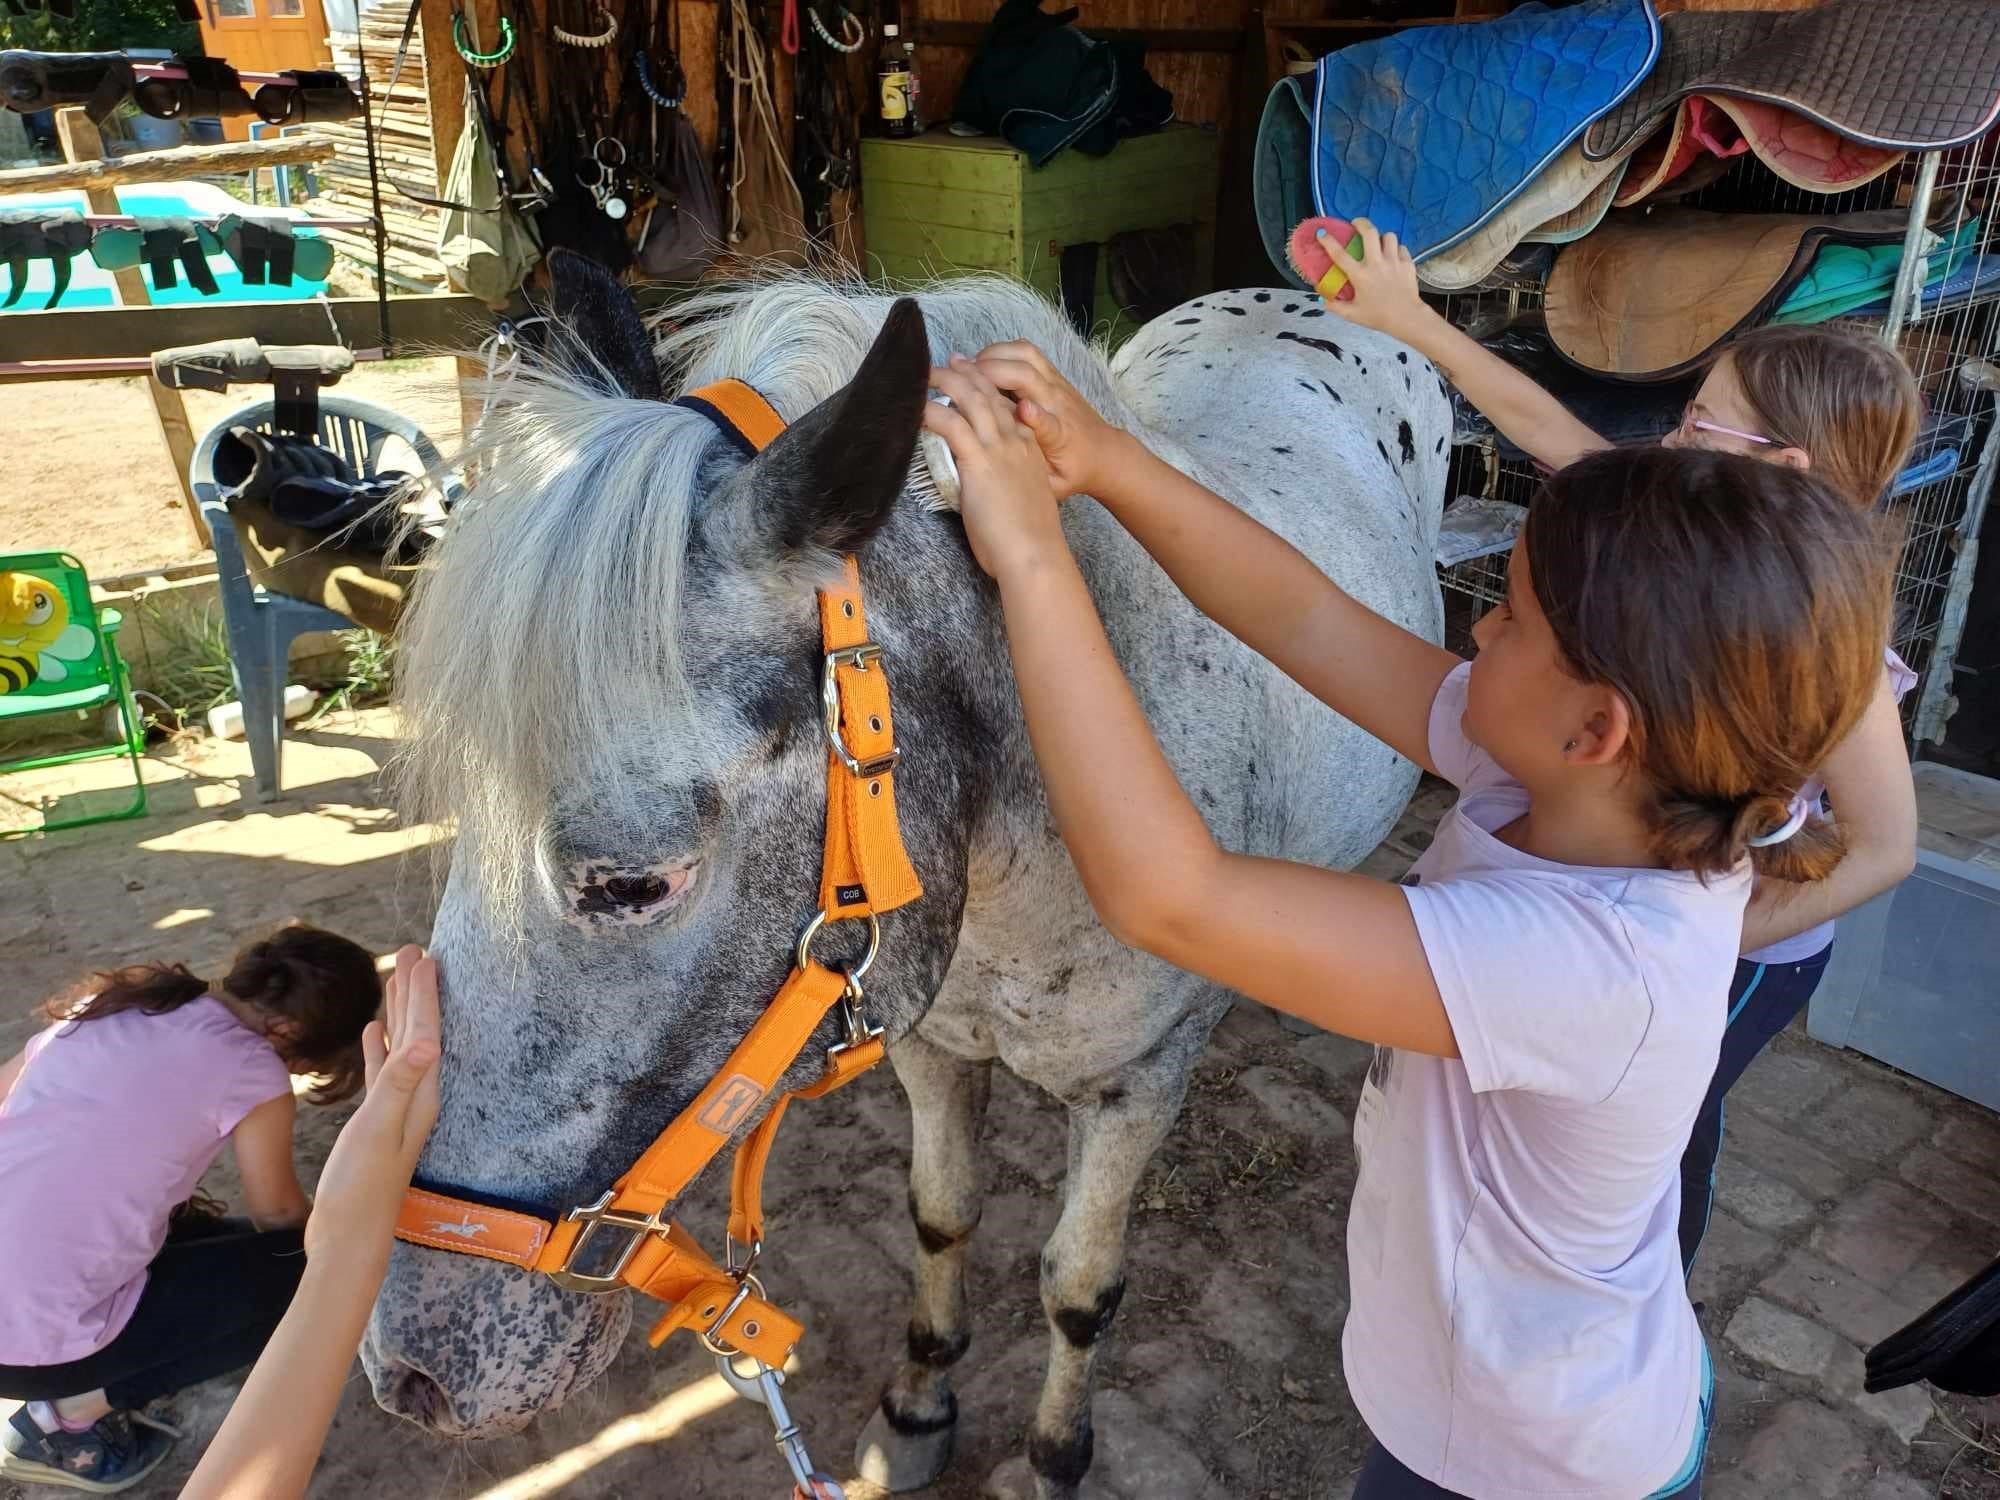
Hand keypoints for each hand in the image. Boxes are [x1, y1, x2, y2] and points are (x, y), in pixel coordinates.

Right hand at [303, 945, 440, 1270]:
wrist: (349, 1237)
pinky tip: (374, 1030)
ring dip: (401, 1012)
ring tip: (397, 978)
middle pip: (420, 1031)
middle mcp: (417, 1096)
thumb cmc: (360, 1188)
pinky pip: (384, 1071)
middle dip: (418, 991)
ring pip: (402, 1046)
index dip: (425, 993)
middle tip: (414, 949)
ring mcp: (397, 1108)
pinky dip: (381, 1046)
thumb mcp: (377, 1130)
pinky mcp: (377, 1121)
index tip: (424, 955)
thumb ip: (398, 1085)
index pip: (427, 1032)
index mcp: (422, 1094)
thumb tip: (425, 1041)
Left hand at [926, 354, 1071, 580]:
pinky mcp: (980, 461)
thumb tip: (987, 491)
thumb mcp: (1022, 501)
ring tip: (922, 373)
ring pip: (970, 398)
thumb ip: (1007, 486)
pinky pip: (951, 424)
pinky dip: (931, 410)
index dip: (986, 386)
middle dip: (964, 371)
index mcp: (1029, 448)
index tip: (970, 375)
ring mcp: (999, 448)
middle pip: (988, 392)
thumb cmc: (1026, 539)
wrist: (1034, 554)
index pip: (1006, 405)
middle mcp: (1016, 440)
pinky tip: (916, 406)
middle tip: (944, 361)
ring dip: (944, 380)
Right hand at [967, 340, 1123, 500]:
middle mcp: (1058, 404)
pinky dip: (1001, 351)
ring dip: (993, 355)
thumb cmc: (1073, 471)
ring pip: (1025, 354)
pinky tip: (983, 364)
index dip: (1036, 417)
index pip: (1049, 424)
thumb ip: (1036, 478)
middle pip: (1027, 375)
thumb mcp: (1056, 485)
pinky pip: (1026, 351)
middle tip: (955, 377)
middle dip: (989, 370)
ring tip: (967, 367)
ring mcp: (1057, 383)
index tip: (1021, 410)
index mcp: (1059, 436)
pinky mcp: (1054, 374)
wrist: (1104, 453)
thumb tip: (1008, 475)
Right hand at [1324, 219, 1428, 338]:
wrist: (1406, 318)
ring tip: (1379, 243)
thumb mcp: (1352, 315)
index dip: (1328, 241)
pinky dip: (1396, 249)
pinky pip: (1401, 248)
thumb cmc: (1378, 317)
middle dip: (1361, 223)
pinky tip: (1393, 256)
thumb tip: (1323, 298)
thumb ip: (1335, 306)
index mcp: (1360, 275)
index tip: (1322, 233)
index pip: (1340, 254)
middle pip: (1370, 232)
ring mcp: (1394, 261)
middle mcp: (1376, 263)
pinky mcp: (1408, 263)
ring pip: (1389, 236)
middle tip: (1356, 224)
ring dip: (1382, 237)